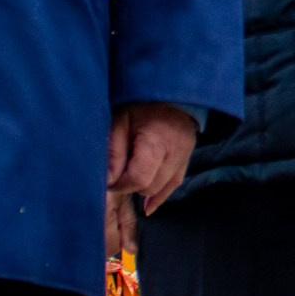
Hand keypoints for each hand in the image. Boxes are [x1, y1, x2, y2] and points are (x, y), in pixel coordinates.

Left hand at [104, 103, 197, 251]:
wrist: (170, 89)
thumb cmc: (141, 103)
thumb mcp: (120, 120)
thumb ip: (114, 151)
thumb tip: (108, 181)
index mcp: (157, 141)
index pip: (139, 179)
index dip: (120, 183)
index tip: (109, 177)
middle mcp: (175, 153)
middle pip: (150, 186)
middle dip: (130, 185)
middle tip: (118, 173)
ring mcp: (184, 157)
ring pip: (161, 188)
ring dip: (143, 188)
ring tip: (130, 174)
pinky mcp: (186, 158)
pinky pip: (174, 184)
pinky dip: (159, 195)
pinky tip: (147, 206)